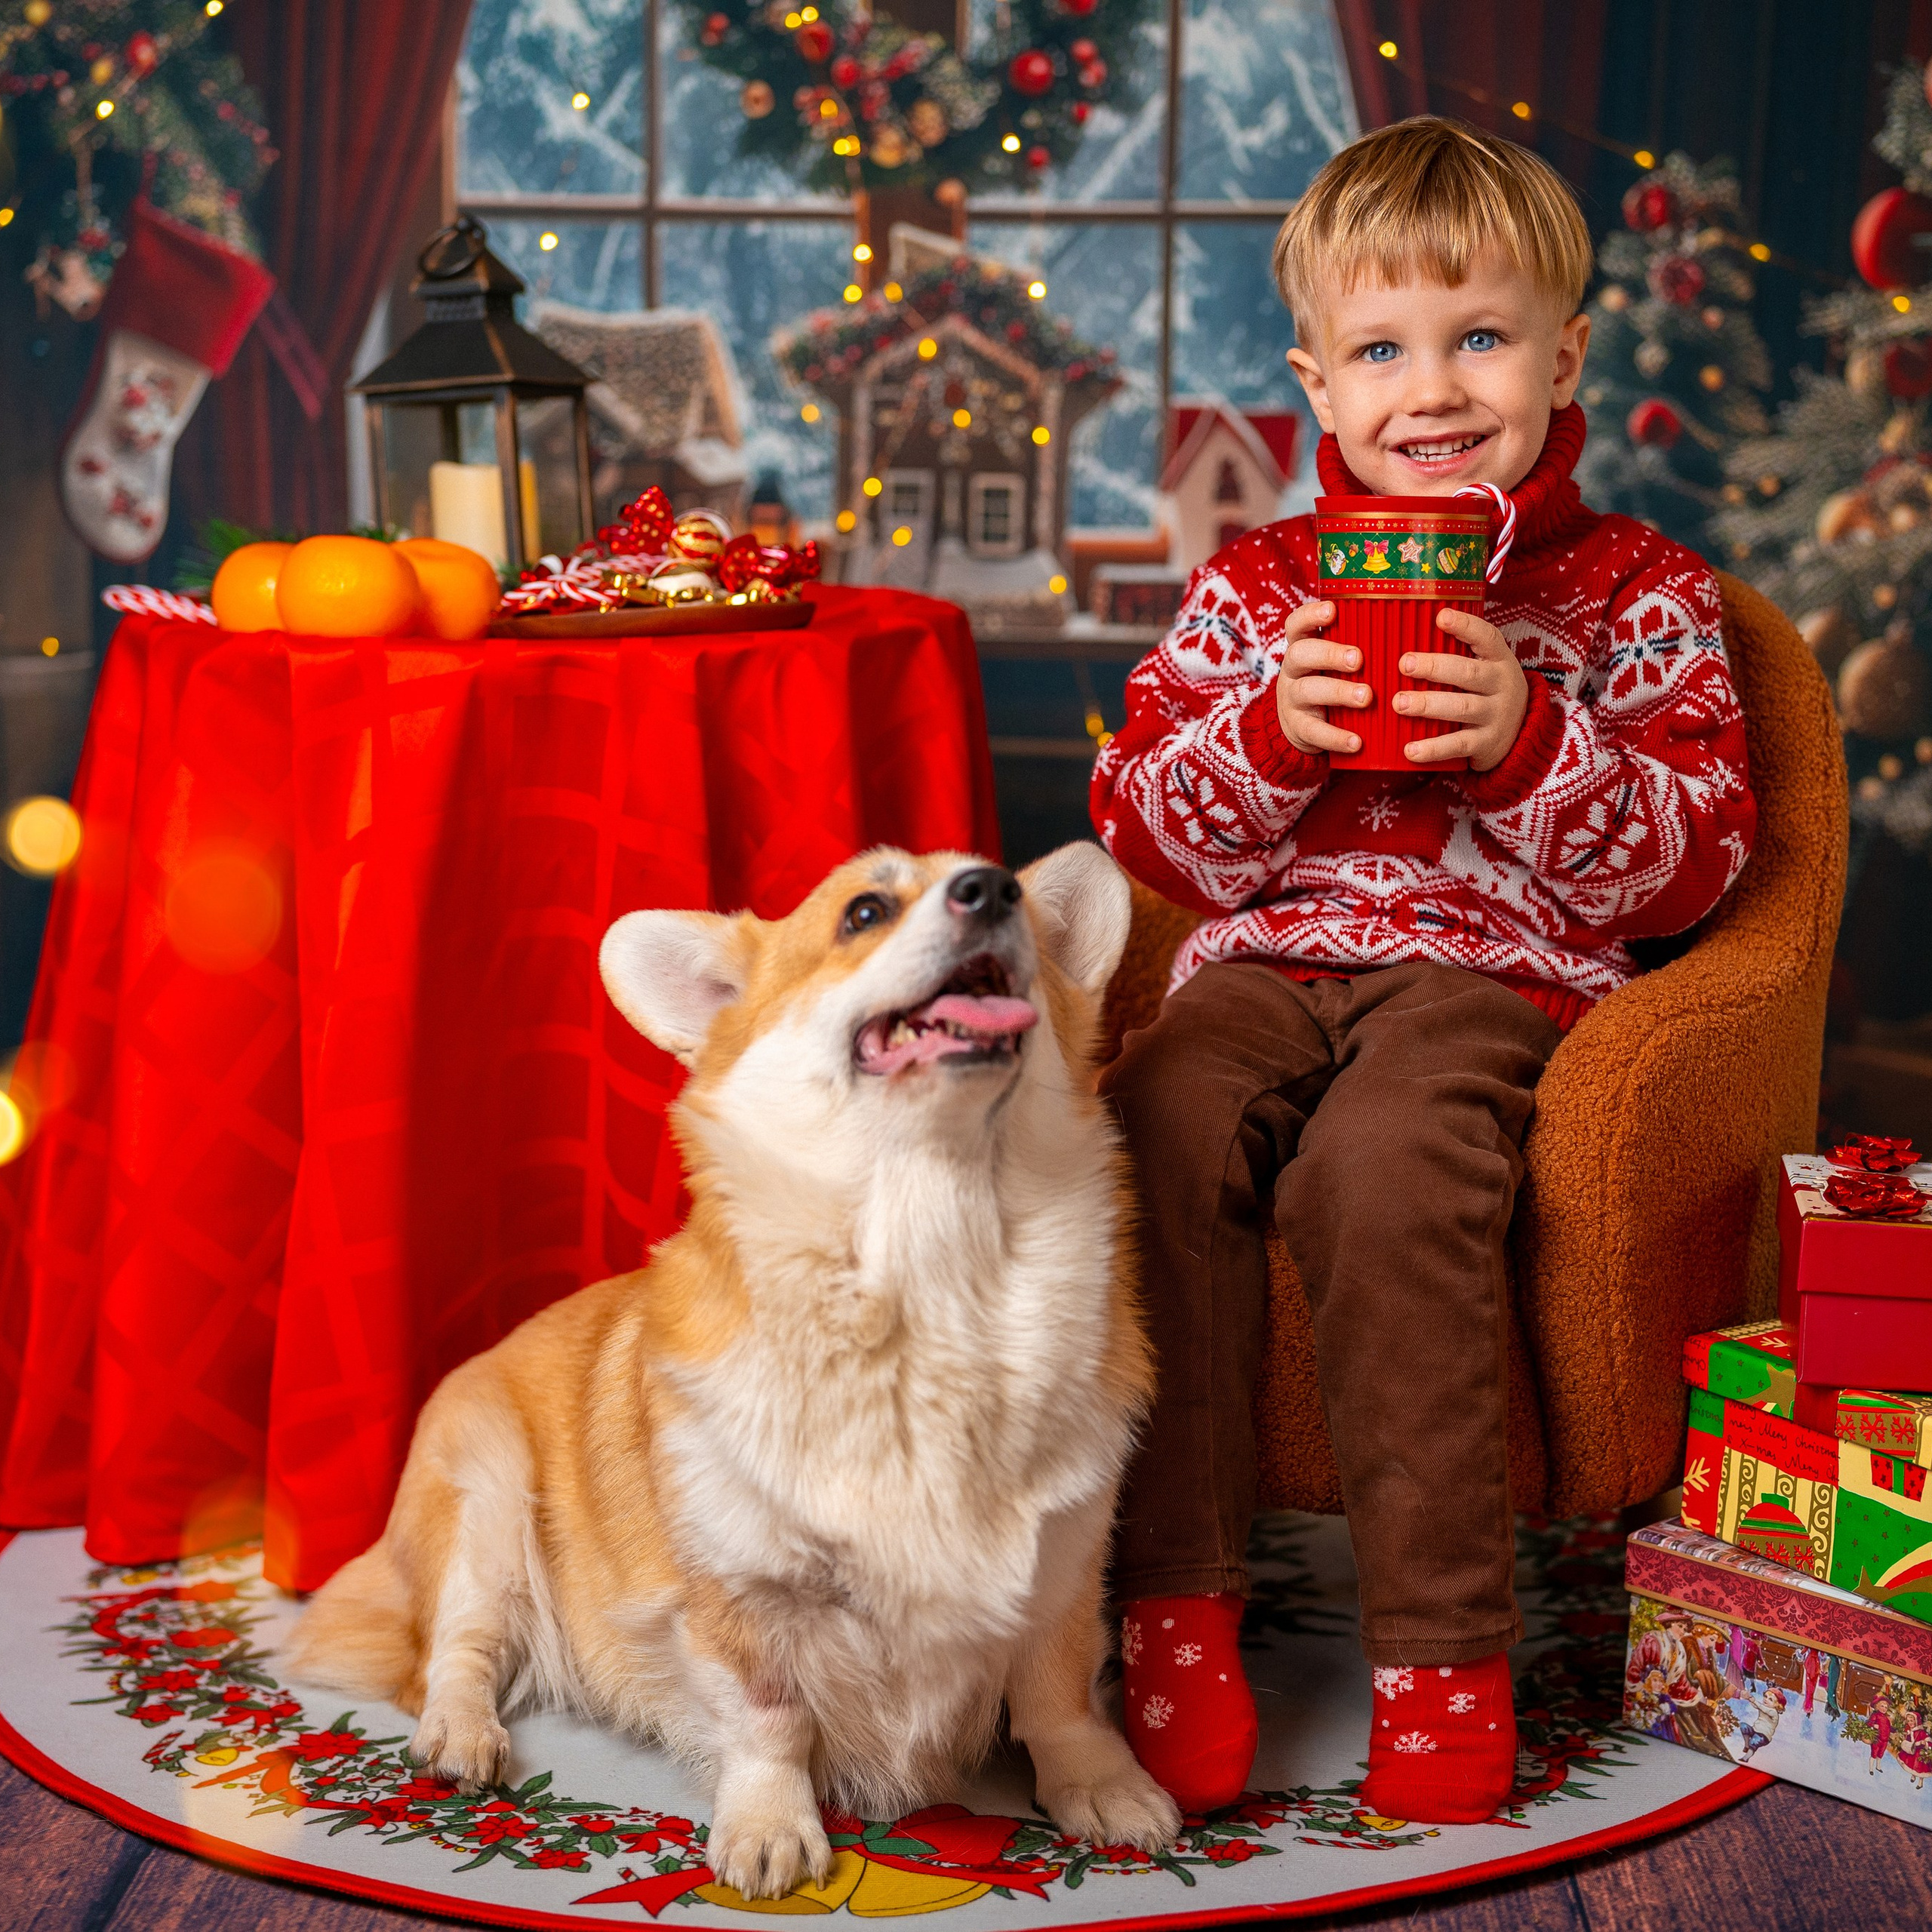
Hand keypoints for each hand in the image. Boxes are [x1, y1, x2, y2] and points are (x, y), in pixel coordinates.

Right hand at [1274, 600, 1369, 756]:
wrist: (1300, 724)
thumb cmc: (1331, 681)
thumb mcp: (1334, 661)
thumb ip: (1359, 644)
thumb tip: (1414, 622)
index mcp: (1303, 647)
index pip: (1296, 625)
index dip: (1310, 615)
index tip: (1332, 610)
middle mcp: (1293, 670)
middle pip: (1300, 655)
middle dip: (1329, 654)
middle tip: (1358, 659)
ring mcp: (1292, 699)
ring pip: (1308, 691)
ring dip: (1339, 692)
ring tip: (1366, 697)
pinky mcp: (1298, 727)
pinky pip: (1314, 731)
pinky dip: (1336, 736)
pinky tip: (1357, 741)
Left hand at [1394, 607, 1529, 771]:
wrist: (1522, 734)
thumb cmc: (1488, 691)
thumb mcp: (1486, 667)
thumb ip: (1459, 652)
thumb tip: (1405, 633)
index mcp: (1499, 660)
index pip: (1487, 637)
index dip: (1465, 626)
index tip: (1441, 616)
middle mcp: (1502, 685)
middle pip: (1468, 673)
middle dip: (1435, 667)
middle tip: (1405, 663)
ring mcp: (1496, 715)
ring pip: (1461, 707)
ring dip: (1428, 704)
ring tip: (1399, 702)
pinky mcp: (1486, 743)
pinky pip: (1457, 744)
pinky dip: (1433, 748)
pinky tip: (1409, 749)